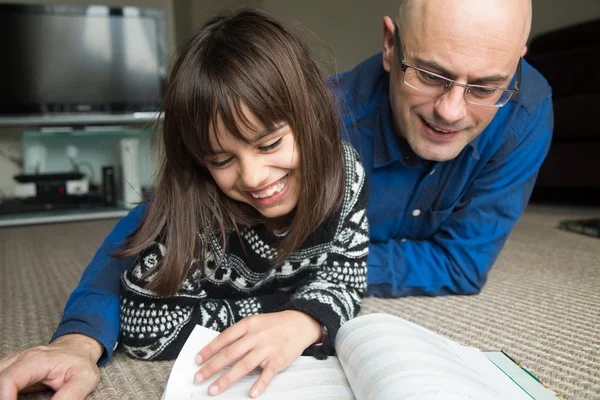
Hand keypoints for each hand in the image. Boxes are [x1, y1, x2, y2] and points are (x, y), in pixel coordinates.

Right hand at [0, 334, 102, 399]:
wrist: (78, 349)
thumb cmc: (81, 364)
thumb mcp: (85, 379)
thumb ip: (70, 396)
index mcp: (39, 360)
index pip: (9, 378)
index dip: (5, 398)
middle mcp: (22, 358)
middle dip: (2, 396)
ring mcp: (15, 361)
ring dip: (2, 392)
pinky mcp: (12, 367)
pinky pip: (0, 376)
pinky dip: (2, 389)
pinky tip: (9, 396)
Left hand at [194, 310, 320, 397]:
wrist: (300, 323)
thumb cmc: (274, 324)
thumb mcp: (255, 322)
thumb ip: (239, 335)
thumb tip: (219, 350)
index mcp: (248, 325)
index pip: (224, 338)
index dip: (209, 350)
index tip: (197, 360)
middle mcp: (256, 336)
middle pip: (230, 354)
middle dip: (211, 367)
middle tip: (198, 378)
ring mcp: (267, 349)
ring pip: (244, 366)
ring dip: (226, 379)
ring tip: (214, 389)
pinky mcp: (278, 360)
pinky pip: (267, 374)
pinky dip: (259, 385)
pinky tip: (251, 393)